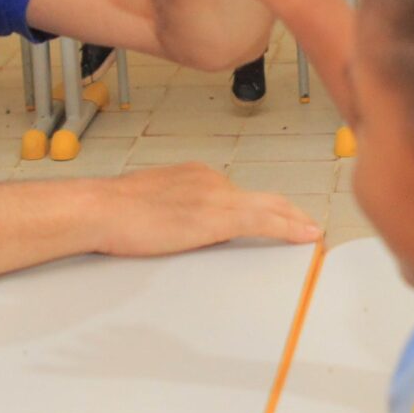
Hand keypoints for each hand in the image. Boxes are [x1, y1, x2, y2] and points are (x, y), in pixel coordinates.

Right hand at [92, 163, 320, 255]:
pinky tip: (307, 236)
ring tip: (312, 235)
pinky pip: (266, 221)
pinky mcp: (218, 217)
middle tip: (308, 226)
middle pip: (263, 198)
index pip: (240, 194)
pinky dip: (291, 228)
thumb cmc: (113, 212)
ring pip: (270, 209)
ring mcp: (217, 197)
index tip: (280, 217)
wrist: (101, 208)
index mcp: (195, 176)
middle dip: (289, 212)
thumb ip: (173, 210)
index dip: (265, 207)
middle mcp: (211, 180)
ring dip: (294, 223)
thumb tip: (181, 226)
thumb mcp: (150, 204)